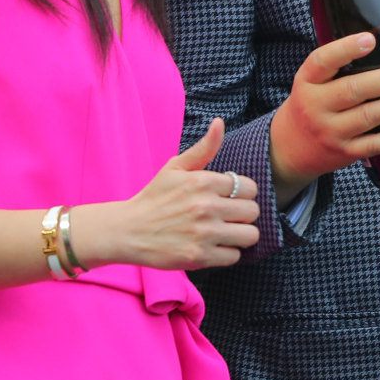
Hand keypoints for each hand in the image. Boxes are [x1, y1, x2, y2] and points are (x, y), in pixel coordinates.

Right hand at [68, 119, 261, 271]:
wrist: (126, 231)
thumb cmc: (154, 198)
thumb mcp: (175, 168)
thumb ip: (204, 148)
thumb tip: (220, 122)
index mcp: (204, 182)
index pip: (250, 188)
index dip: (242, 194)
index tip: (228, 199)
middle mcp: (207, 206)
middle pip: (253, 212)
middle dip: (242, 215)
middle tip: (226, 218)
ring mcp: (204, 233)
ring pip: (250, 235)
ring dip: (240, 236)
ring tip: (224, 233)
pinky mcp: (199, 257)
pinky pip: (234, 256)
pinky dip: (227, 254)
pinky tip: (212, 247)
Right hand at [268, 32, 379, 202]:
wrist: (288, 148)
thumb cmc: (308, 106)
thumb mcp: (310, 84)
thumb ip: (337, 68)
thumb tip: (379, 45)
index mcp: (307, 82)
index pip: (322, 62)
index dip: (345, 49)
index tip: (369, 40)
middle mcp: (315, 106)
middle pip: (351, 90)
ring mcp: (329, 131)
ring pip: (366, 117)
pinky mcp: (343, 152)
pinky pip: (370, 146)